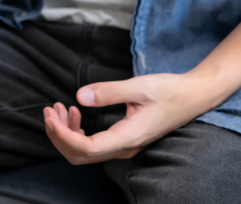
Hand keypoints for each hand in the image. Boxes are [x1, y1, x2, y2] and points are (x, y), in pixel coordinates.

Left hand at [43, 73, 211, 163]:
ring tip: (58, 108)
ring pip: (83, 152)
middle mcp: (123, 147)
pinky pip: (91, 145)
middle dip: (58, 135)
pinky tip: (74, 112)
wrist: (191, 97)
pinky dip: (76, 131)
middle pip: (79, 155)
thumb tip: (79, 96)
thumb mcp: (139, 86)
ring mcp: (122, 146)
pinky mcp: (121, 140)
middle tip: (49, 110)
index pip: (86, 148)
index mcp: (127, 137)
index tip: (50, 116)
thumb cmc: (168, 91)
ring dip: (65, 133)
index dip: (62, 136)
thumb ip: (109, 91)